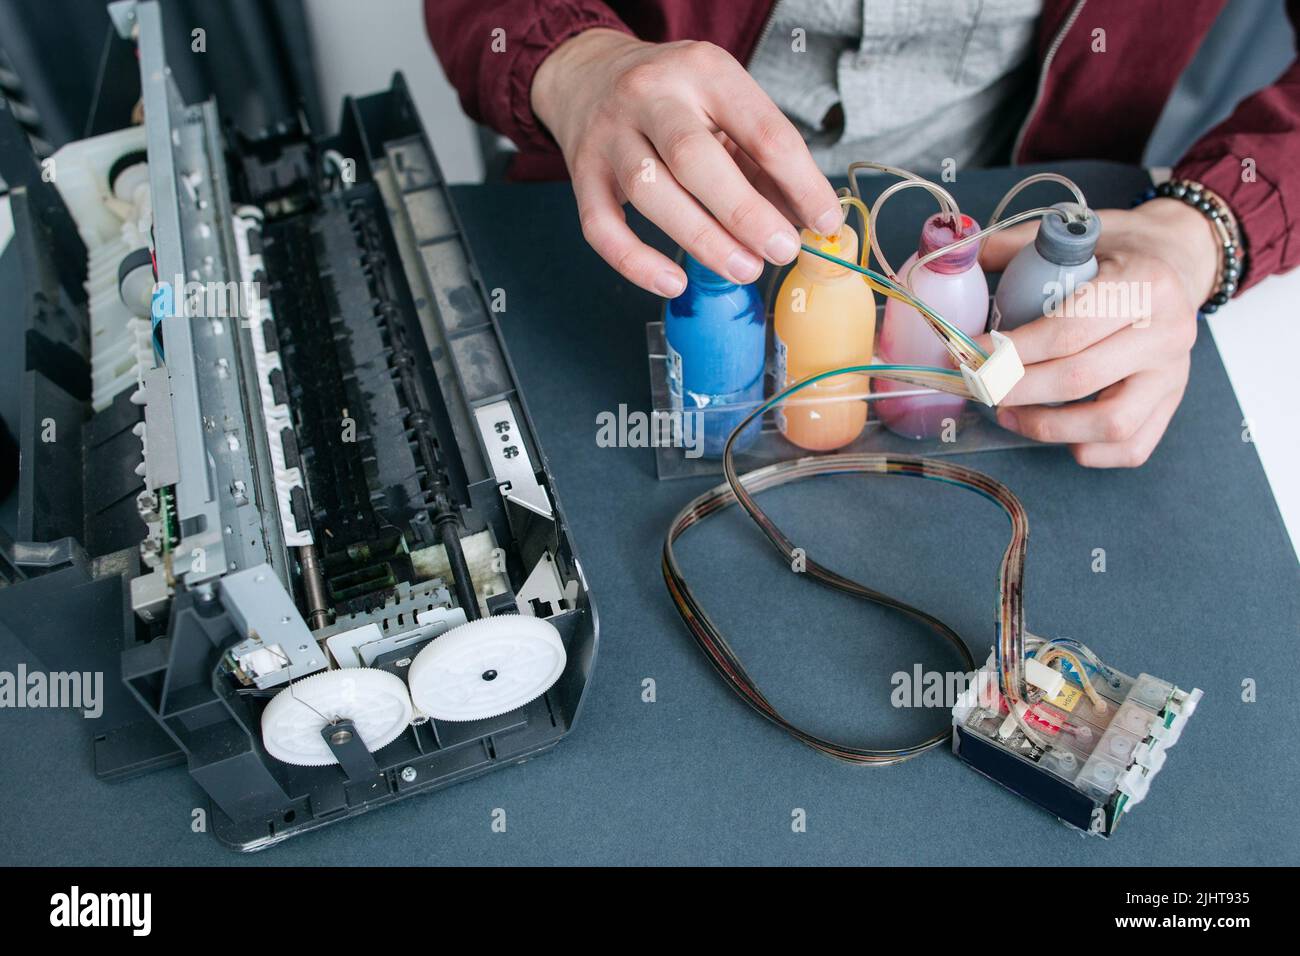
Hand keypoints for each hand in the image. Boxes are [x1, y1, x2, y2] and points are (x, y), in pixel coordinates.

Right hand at [531, 29, 842, 295]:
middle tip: (781, 250)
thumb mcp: (726, 104)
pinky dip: (636, 262)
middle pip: (694, 158)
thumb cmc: (675, 99)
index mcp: (705, 71)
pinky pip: (601, 227)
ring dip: (701, 239)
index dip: (800, 181)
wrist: (590, 73)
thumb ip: (764, 160)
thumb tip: (806, 220)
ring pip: (648, 191)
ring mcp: (609, 134)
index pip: (761, 129)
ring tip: (744, 270)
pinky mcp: (582, 173)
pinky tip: (673, 284)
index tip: (824, 219)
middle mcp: (651, 96)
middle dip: (745, 213)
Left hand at [978, 199, 1219, 466]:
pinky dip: (1088, 449)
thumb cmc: (1121, 250)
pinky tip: (1056, 431)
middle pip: (1080, 378)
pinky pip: (1132, 447)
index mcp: (1144, 284)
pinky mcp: (1172, 402)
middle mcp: (1168, 332)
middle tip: (978, 387)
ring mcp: (1174, 373)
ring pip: (1112, 423)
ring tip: (1009, 413)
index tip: (970, 355)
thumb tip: (960, 258)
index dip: (1012, 350)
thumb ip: (1017, 246)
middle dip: (1016, 389)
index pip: (1068, 330)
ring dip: (1049, 428)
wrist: (1180, 260)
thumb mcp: (1077, 233)